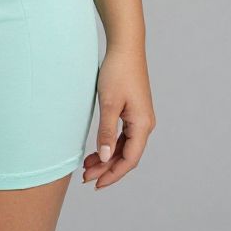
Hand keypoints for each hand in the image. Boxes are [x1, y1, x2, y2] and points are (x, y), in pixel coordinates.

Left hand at [82, 43, 155, 188]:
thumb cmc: (117, 71)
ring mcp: (140, 118)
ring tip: (87, 165)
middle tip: (86, 177)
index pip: (129, 160)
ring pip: (124, 146)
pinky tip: (98, 149)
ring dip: (108, 157)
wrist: (125, 47)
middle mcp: (145, 124)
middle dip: (107, 168)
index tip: (96, 183)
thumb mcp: (108, 102)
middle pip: (127, 156)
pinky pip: (123, 135)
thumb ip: (107, 132)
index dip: (113, 174)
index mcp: (142, 125)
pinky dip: (110, 144)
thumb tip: (106, 158)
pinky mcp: (133, 111)